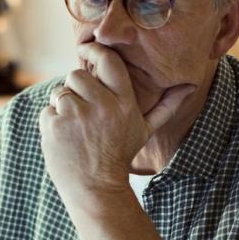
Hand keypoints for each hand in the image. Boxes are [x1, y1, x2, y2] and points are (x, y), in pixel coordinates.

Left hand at [39, 44, 193, 207]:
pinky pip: (47, 110)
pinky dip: (52, 122)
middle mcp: (102, 106)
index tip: (86, 50)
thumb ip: (166, 105)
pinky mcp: (55, 126)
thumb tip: (190, 85)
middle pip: (77, 75)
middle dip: (76, 88)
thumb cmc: (121, 155)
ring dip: (63, 106)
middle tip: (83, 110)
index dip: (94, 51)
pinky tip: (66, 138)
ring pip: (59, 91)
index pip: (108, 61)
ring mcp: (76, 116)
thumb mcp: (146, 130)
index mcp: (125, 103)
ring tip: (76, 127)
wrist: (97, 189)